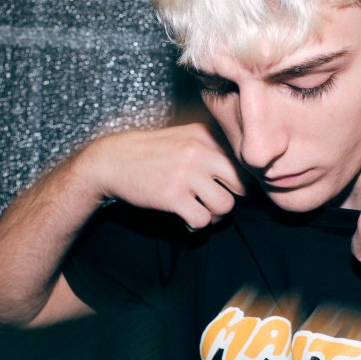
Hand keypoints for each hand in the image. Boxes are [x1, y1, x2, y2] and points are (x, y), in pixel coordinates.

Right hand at [84, 122, 248, 229]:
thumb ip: (214, 149)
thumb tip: (248, 176)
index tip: (229, 188)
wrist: (112, 161)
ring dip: (214, 215)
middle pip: (242, 186)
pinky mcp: (173, 195)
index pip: (244, 163)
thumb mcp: (185, 137)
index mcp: (206, 134)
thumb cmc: (152, 153)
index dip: (241, 182)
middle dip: (231, 198)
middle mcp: (199, 150)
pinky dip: (195, 225)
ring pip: (225, 206)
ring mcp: (186, 173)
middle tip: (214, 201)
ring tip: (198, 210)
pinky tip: (184, 218)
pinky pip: (202, 220)